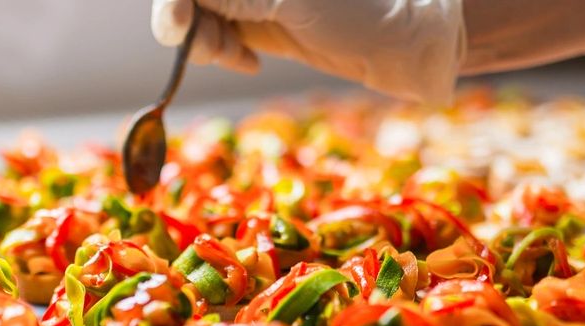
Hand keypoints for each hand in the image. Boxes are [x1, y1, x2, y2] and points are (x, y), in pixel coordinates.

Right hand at [151, 0, 465, 104]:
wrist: (409, 41)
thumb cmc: (360, 8)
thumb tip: (175, 4)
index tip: (178, 27)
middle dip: (189, 20)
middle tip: (213, 49)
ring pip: (202, 12)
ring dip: (205, 39)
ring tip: (237, 57)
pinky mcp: (266, 17)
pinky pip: (223, 31)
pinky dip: (223, 49)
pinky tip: (248, 62)